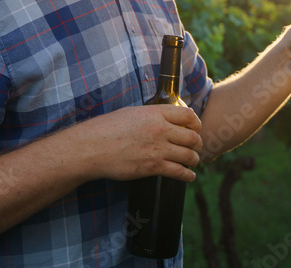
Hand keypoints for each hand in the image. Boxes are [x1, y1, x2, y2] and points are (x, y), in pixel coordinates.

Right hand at [75, 105, 202, 182]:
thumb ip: (151, 116)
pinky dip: (187, 175)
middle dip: (197, 143)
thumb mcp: (132, 113)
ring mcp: (158, 149)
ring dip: (194, 159)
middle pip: (192, 137)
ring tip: (192, 161)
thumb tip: (164, 119)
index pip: (188, 115)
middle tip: (196, 147)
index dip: (196, 122)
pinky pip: (179, 172)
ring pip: (189, 155)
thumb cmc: (107, 129)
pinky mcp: (153, 167)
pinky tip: (188, 176)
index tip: (196, 128)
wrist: (93, 147)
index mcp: (155, 113)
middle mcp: (160, 129)